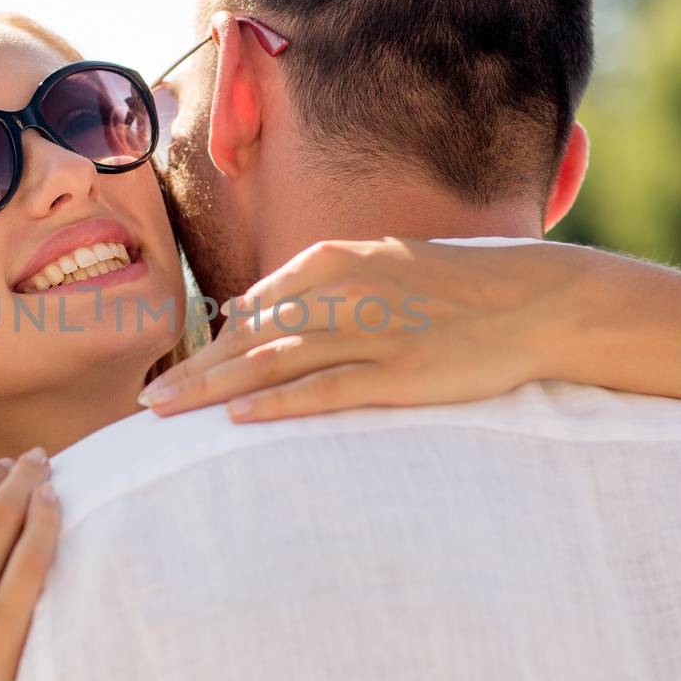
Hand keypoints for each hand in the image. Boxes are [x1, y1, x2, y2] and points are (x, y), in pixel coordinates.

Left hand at [137, 237, 602, 420]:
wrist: (536, 298)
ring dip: (214, 389)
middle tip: (144, 402)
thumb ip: (316, 289)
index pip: (252, 311)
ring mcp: (372, 332)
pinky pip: (328, 388)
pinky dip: (281, 401)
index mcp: (334, 263)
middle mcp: (343, 292)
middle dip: (193, 371)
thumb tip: (247, 311)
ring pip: (274, 361)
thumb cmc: (455, 288)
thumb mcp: (378, 269)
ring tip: (168, 413)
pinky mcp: (401, 373)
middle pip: (249, 338)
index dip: (208, 347)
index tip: (173, 376)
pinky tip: (240, 417)